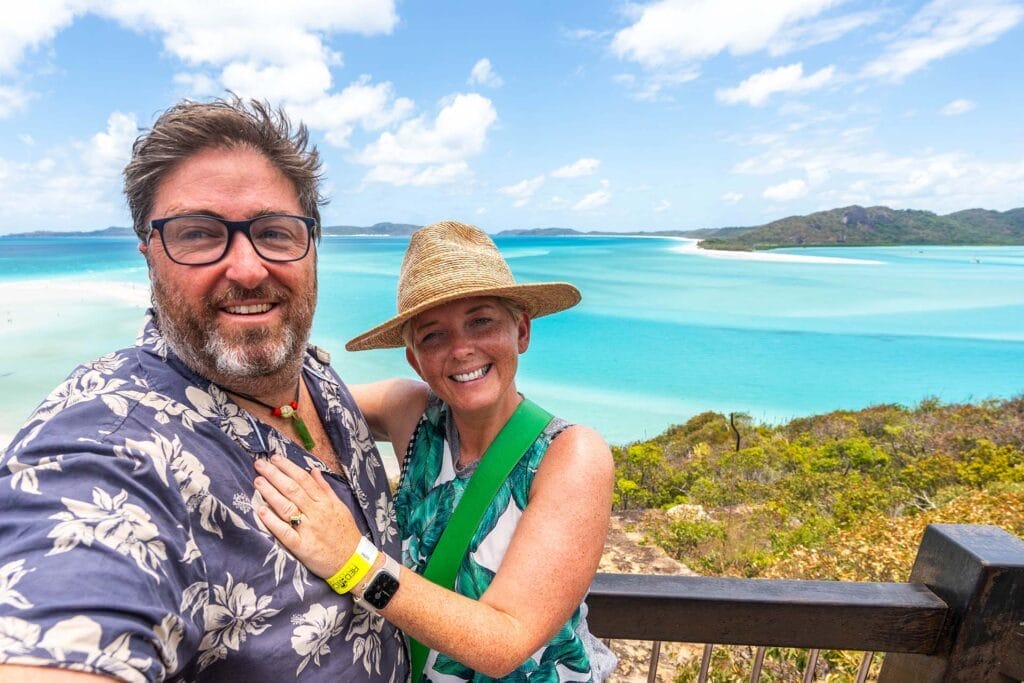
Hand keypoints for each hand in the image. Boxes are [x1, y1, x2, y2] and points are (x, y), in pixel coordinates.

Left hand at [254, 455, 362, 577]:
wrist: (353, 562)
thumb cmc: (345, 533)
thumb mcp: (339, 507)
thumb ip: (325, 489)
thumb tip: (313, 470)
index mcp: (325, 502)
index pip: (304, 480)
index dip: (288, 467)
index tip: (275, 458)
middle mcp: (316, 513)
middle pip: (293, 490)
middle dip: (275, 475)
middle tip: (260, 464)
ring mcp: (308, 530)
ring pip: (287, 507)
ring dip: (271, 493)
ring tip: (258, 481)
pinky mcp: (302, 547)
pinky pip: (285, 532)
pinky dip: (273, 521)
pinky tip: (261, 511)